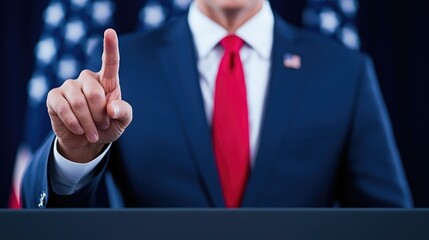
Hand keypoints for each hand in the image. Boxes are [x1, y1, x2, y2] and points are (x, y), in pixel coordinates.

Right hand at [46, 29, 131, 162]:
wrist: (87, 141)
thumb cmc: (108, 126)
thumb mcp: (122, 121)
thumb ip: (124, 112)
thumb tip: (111, 108)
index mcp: (107, 81)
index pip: (110, 62)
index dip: (110, 47)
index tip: (110, 32)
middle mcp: (87, 79)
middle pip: (94, 93)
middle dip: (100, 115)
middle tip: (103, 125)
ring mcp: (69, 86)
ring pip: (78, 103)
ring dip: (88, 123)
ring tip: (92, 132)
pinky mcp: (54, 97)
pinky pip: (63, 108)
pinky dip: (74, 123)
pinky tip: (79, 130)